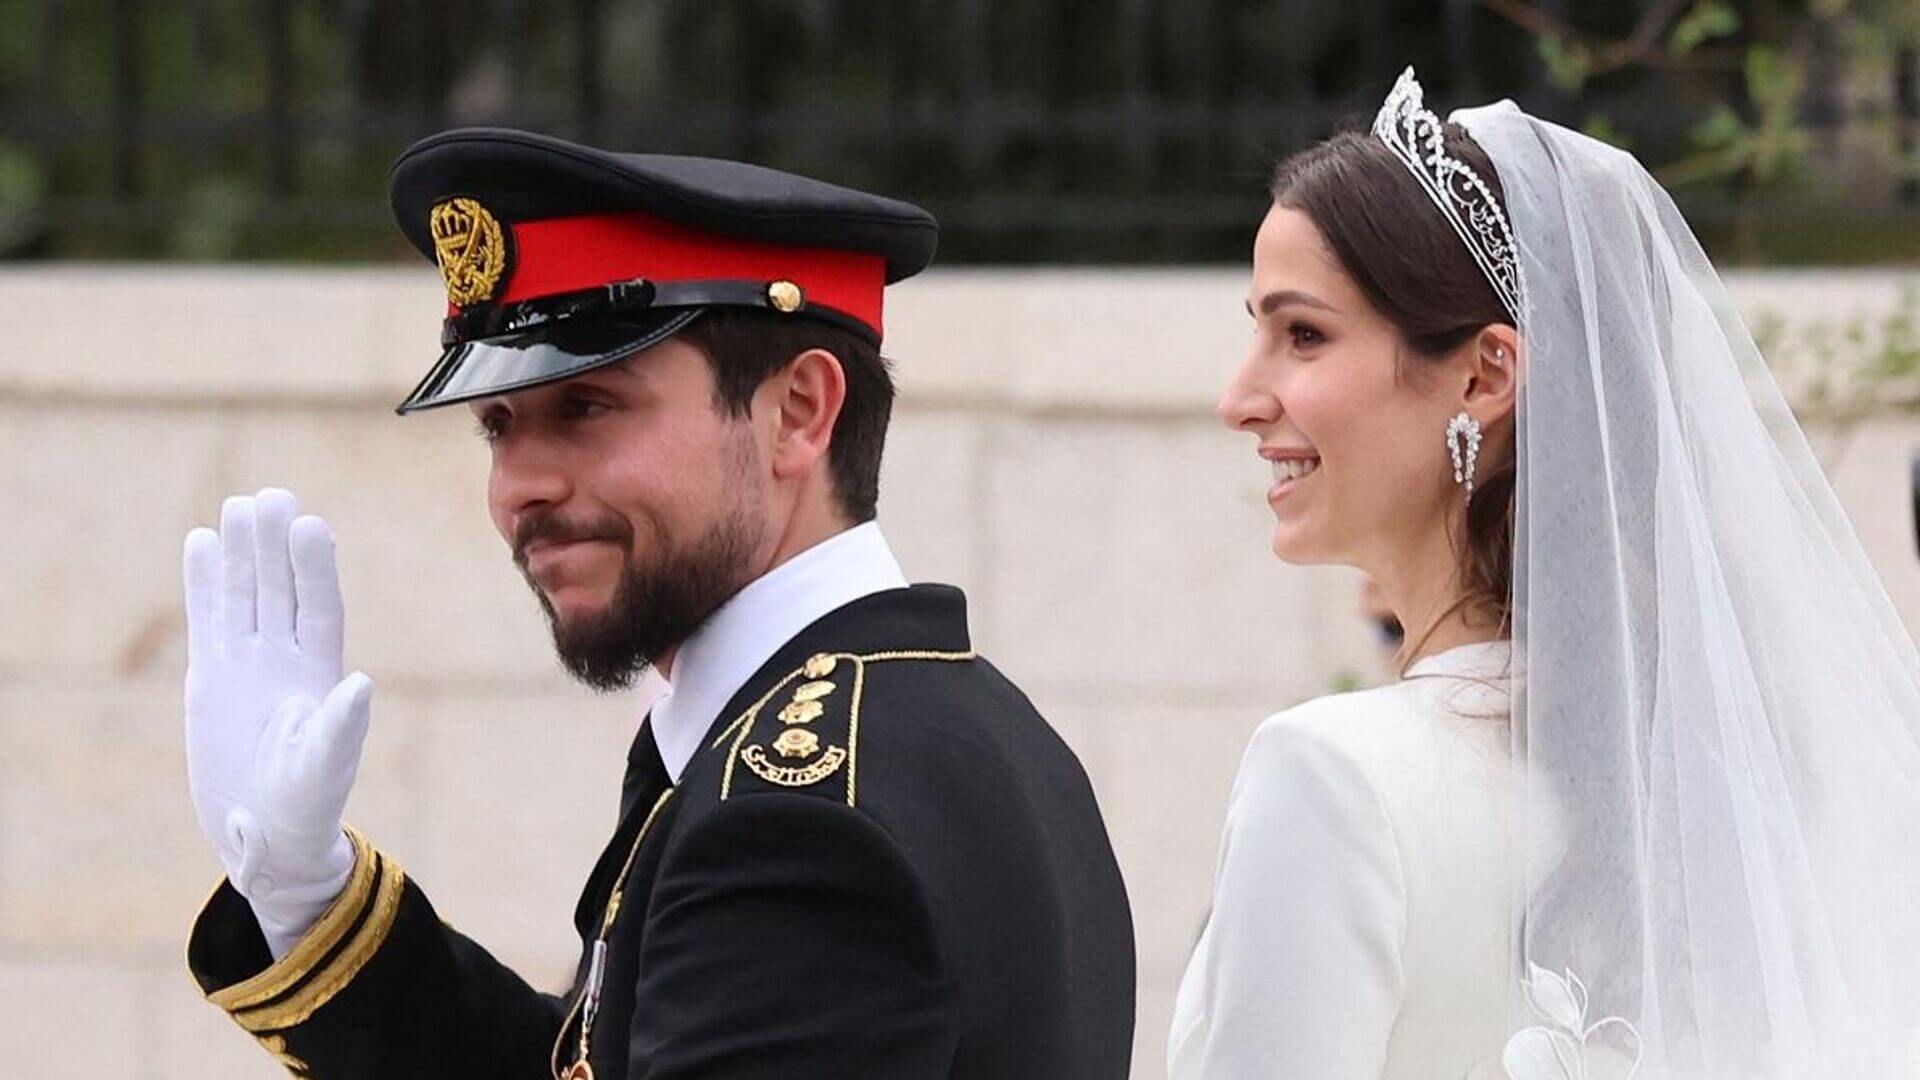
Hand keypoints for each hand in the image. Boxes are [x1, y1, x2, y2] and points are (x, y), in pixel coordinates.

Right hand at [183, 489, 372, 938]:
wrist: (268, 834)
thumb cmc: (307, 806)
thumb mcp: (325, 770)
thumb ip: (340, 729)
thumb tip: (361, 686)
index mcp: (322, 674)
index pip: (319, 609)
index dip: (316, 570)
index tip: (310, 525)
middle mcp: (287, 659)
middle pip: (282, 591)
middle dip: (277, 547)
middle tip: (271, 496)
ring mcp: (249, 664)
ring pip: (245, 596)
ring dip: (241, 553)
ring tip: (237, 505)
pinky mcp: (213, 678)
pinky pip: (208, 620)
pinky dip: (203, 583)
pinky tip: (200, 540)